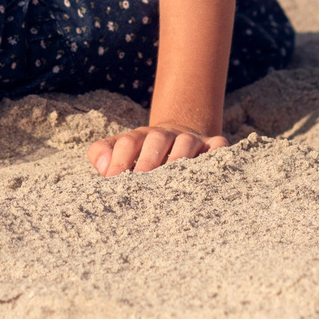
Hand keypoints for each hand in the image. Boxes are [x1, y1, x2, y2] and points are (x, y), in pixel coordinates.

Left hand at [88, 123, 225, 176]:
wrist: (177, 137)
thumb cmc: (142, 155)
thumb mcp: (120, 150)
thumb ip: (102, 154)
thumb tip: (103, 168)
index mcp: (140, 137)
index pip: (127, 143)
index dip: (119, 161)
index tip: (111, 180)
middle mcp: (165, 135)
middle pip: (156, 140)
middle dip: (148, 161)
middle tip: (141, 183)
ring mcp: (190, 139)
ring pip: (186, 143)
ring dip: (178, 160)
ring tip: (172, 183)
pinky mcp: (212, 145)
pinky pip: (217, 147)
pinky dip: (215, 155)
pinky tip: (209, 173)